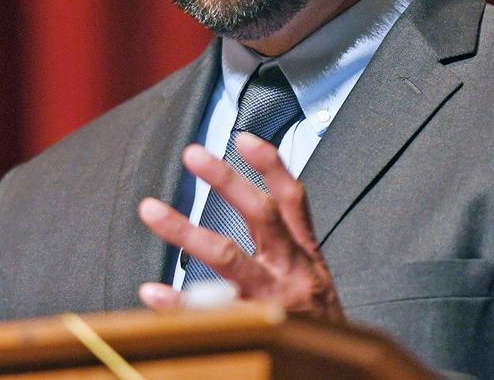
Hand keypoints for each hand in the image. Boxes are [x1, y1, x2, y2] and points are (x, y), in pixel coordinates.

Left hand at [137, 132, 344, 322]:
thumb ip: (286, 248)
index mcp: (305, 256)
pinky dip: (181, 302)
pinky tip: (153, 291)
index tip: (243, 137)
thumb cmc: (320, 326)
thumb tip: (250, 207)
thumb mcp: (314, 279)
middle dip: (227, 180)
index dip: (271, 166)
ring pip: (230, 258)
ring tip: (153, 211)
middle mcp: (292, 271)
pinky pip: (213, 311)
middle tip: (193, 154)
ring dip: (187, 231)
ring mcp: (275, 300)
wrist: (340, 374)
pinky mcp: (258, 329)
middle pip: (261, 214)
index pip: (293, 200)